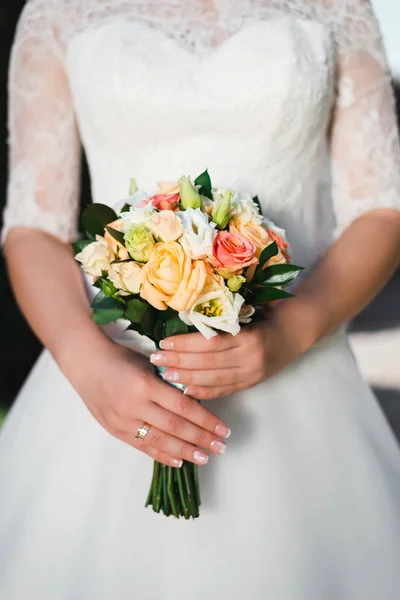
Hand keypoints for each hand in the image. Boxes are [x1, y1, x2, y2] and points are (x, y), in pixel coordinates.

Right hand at [60, 336, 230, 467]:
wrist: (85, 365)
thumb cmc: (120, 359)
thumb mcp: (148, 364)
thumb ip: (168, 384)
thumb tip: (194, 404)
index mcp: (146, 384)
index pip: (184, 407)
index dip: (206, 421)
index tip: (223, 429)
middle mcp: (135, 405)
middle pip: (175, 427)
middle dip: (201, 439)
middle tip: (221, 447)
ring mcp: (123, 420)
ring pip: (160, 441)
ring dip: (185, 451)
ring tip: (204, 458)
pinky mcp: (115, 430)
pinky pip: (143, 446)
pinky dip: (162, 455)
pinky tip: (179, 461)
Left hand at [150, 318, 302, 399]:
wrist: (295, 332)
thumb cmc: (268, 316)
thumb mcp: (247, 313)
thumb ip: (222, 321)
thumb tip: (186, 323)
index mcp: (247, 337)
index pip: (209, 344)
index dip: (184, 345)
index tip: (164, 342)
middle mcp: (249, 359)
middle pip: (207, 363)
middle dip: (179, 362)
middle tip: (156, 358)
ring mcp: (251, 374)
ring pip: (213, 380)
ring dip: (187, 378)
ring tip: (166, 374)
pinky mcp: (251, 384)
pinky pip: (223, 391)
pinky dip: (203, 392)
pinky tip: (186, 389)